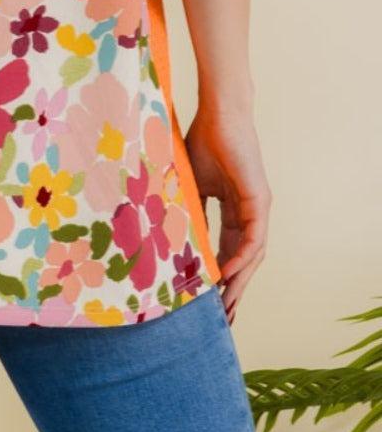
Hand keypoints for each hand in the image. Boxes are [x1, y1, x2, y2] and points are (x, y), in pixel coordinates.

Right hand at [183, 103, 271, 324]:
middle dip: (233, 290)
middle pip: (244, 261)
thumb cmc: (202, 140)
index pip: (229, 251)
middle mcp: (251, 213)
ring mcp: (258, 208)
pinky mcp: (259, 201)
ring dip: (238, 282)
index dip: (219, 276)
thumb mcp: (190, 184)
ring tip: (224, 306)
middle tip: (221, 319)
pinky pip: (252, 239)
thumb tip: (171, 238)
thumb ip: (188, 210)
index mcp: (235, 209)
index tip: (206, 300)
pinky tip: (225, 274)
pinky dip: (239, 259)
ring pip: (251, 256)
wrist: (218, 113)